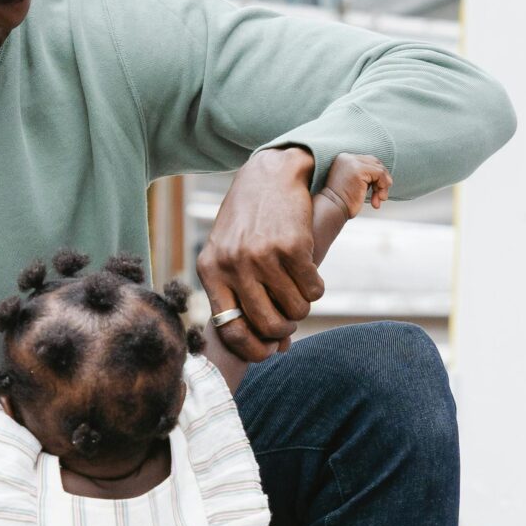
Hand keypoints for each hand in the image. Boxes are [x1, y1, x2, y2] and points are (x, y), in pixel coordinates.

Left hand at [197, 146, 321, 363]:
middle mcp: (232, 265)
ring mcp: (262, 256)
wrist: (269, 175)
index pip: (229, 330)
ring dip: (302, 307)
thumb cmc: (248, 222)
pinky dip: (316, 288)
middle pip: (268, 325)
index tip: (268, 349)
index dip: (252, 349)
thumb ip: (242, 296)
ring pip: (296, 310)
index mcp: (210, 270)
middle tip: (289, 316)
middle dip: (285, 327)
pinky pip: (314, 290)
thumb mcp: (228, 254)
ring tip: (298, 292)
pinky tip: (309, 275)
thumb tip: (276, 348)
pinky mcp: (292, 246)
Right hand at [320, 151, 391, 220]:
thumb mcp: (353, 183)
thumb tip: (385, 175)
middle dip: (381, 179)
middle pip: (375, 162)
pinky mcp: (359, 170)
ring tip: (380, 198)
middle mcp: (347, 157)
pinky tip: (378, 198)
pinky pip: (380, 174)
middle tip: (381, 195)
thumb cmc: (342, 201)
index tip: (377, 190)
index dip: (376, 176)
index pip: (368, 160)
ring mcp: (353, 162)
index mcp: (343, 158)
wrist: (332, 210)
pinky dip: (383, 186)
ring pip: (379, 169)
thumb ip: (365, 175)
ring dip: (383, 186)